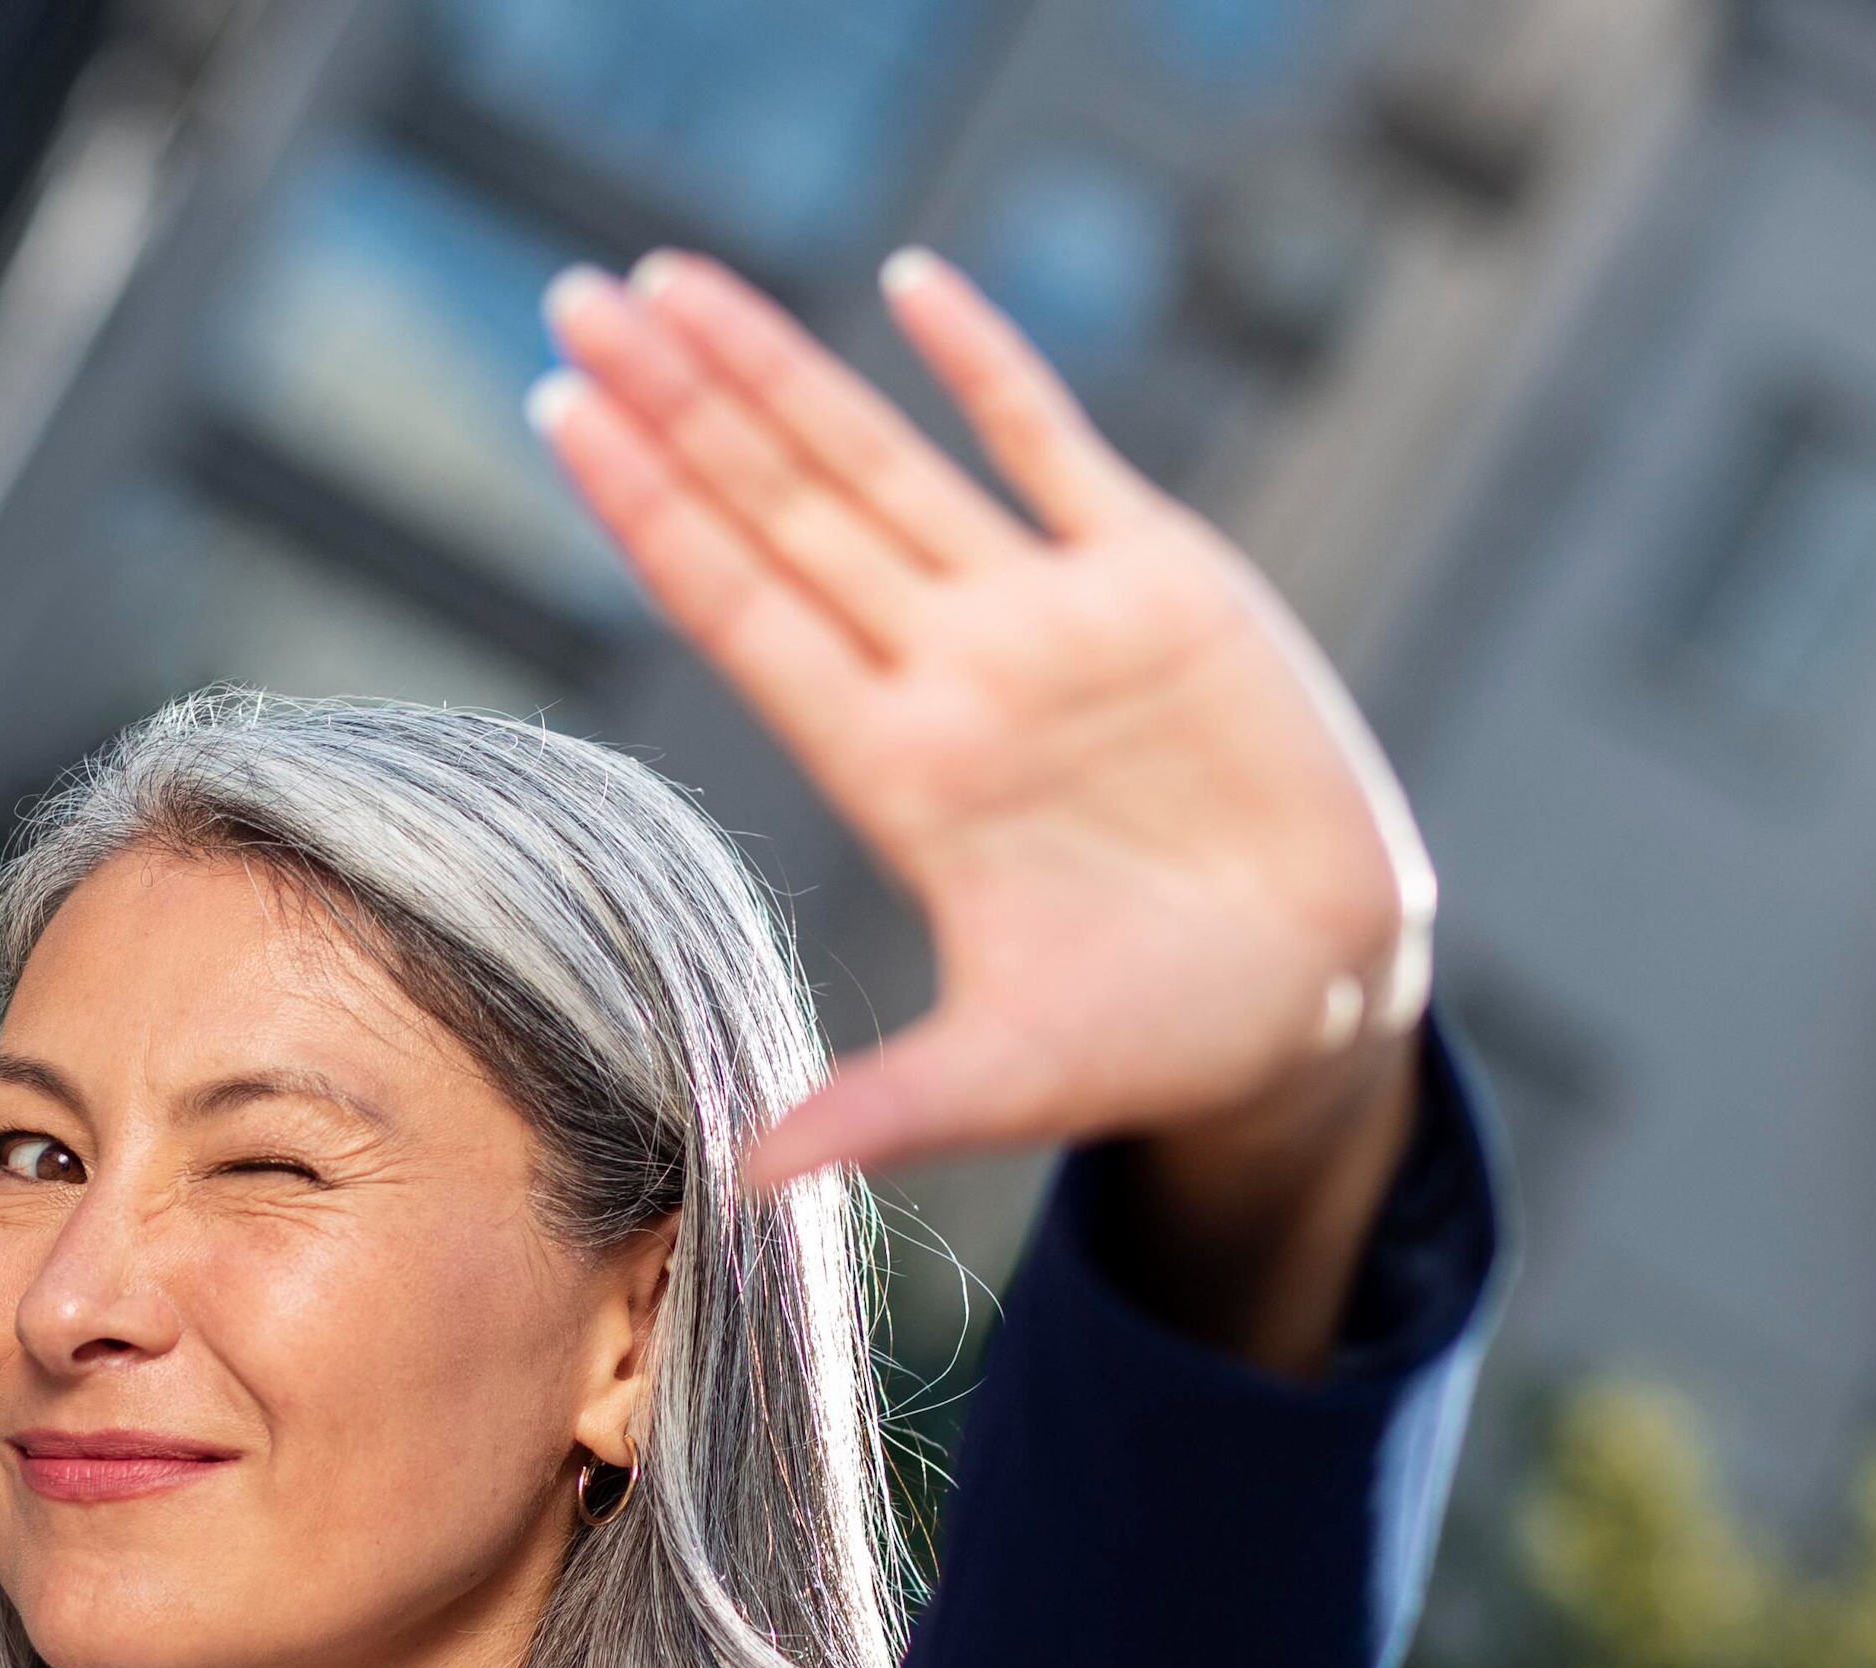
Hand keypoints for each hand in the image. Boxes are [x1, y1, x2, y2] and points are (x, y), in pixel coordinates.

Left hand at [531, 249, 1428, 1243]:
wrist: (1318, 998)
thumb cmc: (1155, 1043)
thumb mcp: (1006, 1078)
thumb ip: (876, 1108)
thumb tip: (741, 1179)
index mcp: (900, 773)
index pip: (741, 613)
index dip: (651, 516)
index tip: (557, 421)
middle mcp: (951, 674)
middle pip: (781, 511)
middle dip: (678, 408)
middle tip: (575, 300)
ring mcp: (1049, 617)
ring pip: (885, 459)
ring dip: (781, 370)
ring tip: (671, 279)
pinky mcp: (1164, 580)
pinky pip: (1057, 446)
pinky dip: (989, 366)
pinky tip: (908, 285)